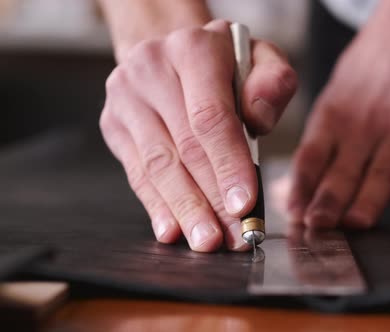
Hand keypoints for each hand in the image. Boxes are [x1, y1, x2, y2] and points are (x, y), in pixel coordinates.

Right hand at [100, 20, 296, 250]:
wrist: (171, 53)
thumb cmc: (225, 63)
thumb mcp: (261, 58)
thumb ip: (273, 82)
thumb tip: (258, 119)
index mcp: (193, 50)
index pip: (211, 118)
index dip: (228, 165)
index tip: (245, 204)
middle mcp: (152, 70)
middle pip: (184, 148)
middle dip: (212, 199)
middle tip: (233, 235)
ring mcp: (126, 98)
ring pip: (158, 166)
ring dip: (185, 210)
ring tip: (206, 241)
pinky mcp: (114, 124)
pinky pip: (137, 173)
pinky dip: (157, 205)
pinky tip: (173, 230)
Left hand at [288, 3, 389, 228]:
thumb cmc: (365, 78)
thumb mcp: (332, 103)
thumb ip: (317, 150)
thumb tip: (289, 192)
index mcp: (332, 119)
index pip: (311, 158)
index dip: (300, 188)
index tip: (294, 215)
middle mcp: (363, 126)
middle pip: (343, 170)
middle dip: (328, 201)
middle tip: (318, 227)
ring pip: (382, 172)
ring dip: (368, 200)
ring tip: (355, 224)